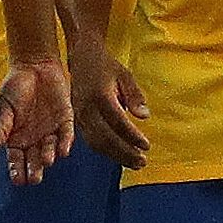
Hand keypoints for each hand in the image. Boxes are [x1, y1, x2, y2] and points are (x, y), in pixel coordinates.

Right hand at [0, 56, 74, 183]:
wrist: (34, 65)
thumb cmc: (14, 86)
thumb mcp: (4, 108)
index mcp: (16, 138)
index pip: (16, 159)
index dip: (16, 169)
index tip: (17, 180)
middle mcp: (34, 138)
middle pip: (34, 159)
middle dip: (34, 170)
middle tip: (34, 178)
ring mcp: (50, 130)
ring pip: (50, 150)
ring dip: (48, 156)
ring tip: (45, 160)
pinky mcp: (65, 120)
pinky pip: (66, 135)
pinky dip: (65, 143)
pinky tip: (62, 151)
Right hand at [71, 57, 147, 172]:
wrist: (81, 59)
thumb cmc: (106, 67)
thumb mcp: (125, 76)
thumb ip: (135, 96)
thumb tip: (145, 116)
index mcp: (100, 96)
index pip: (118, 122)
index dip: (133, 136)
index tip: (147, 146)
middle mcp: (86, 108)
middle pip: (105, 137)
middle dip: (125, 152)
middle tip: (142, 162)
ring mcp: (79, 115)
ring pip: (95, 142)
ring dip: (115, 155)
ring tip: (134, 163)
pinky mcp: (76, 120)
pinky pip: (89, 139)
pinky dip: (104, 150)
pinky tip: (118, 155)